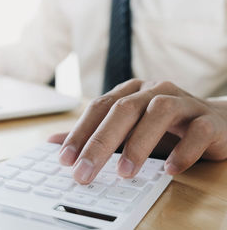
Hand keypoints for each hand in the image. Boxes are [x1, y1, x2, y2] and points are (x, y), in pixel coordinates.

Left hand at [50, 79, 226, 183]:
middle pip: (124, 109)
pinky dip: (184, 150)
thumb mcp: (125, 129)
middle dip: (100, 142)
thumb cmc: (163, 127)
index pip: (99, 107)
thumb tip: (53, 142)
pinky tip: (170, 169)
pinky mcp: (209, 119)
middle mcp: (154, 90)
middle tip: (84, 172)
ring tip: (124, 173)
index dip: (80, 132)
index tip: (65, 159)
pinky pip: (197, 131)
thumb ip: (92, 134)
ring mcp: (183, 102)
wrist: (215, 122)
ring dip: (139, 144)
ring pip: (159, 113)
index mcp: (131, 91)